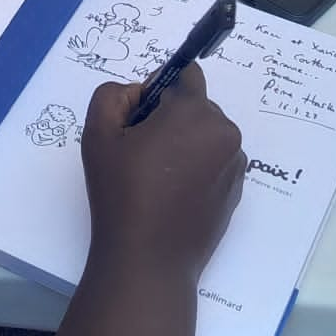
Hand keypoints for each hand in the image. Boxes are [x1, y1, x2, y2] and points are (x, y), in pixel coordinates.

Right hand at [82, 66, 244, 281]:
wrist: (149, 260)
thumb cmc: (121, 194)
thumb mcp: (97, 134)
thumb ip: (112, 95)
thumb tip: (138, 94)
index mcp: (196, 112)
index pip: (185, 75)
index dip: (157, 91)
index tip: (138, 121)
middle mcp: (225, 132)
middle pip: (196, 106)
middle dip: (170, 119)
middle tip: (141, 153)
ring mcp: (235, 164)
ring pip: (206, 135)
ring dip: (185, 143)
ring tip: (157, 179)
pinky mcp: (237, 191)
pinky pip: (216, 162)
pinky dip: (198, 168)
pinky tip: (174, 196)